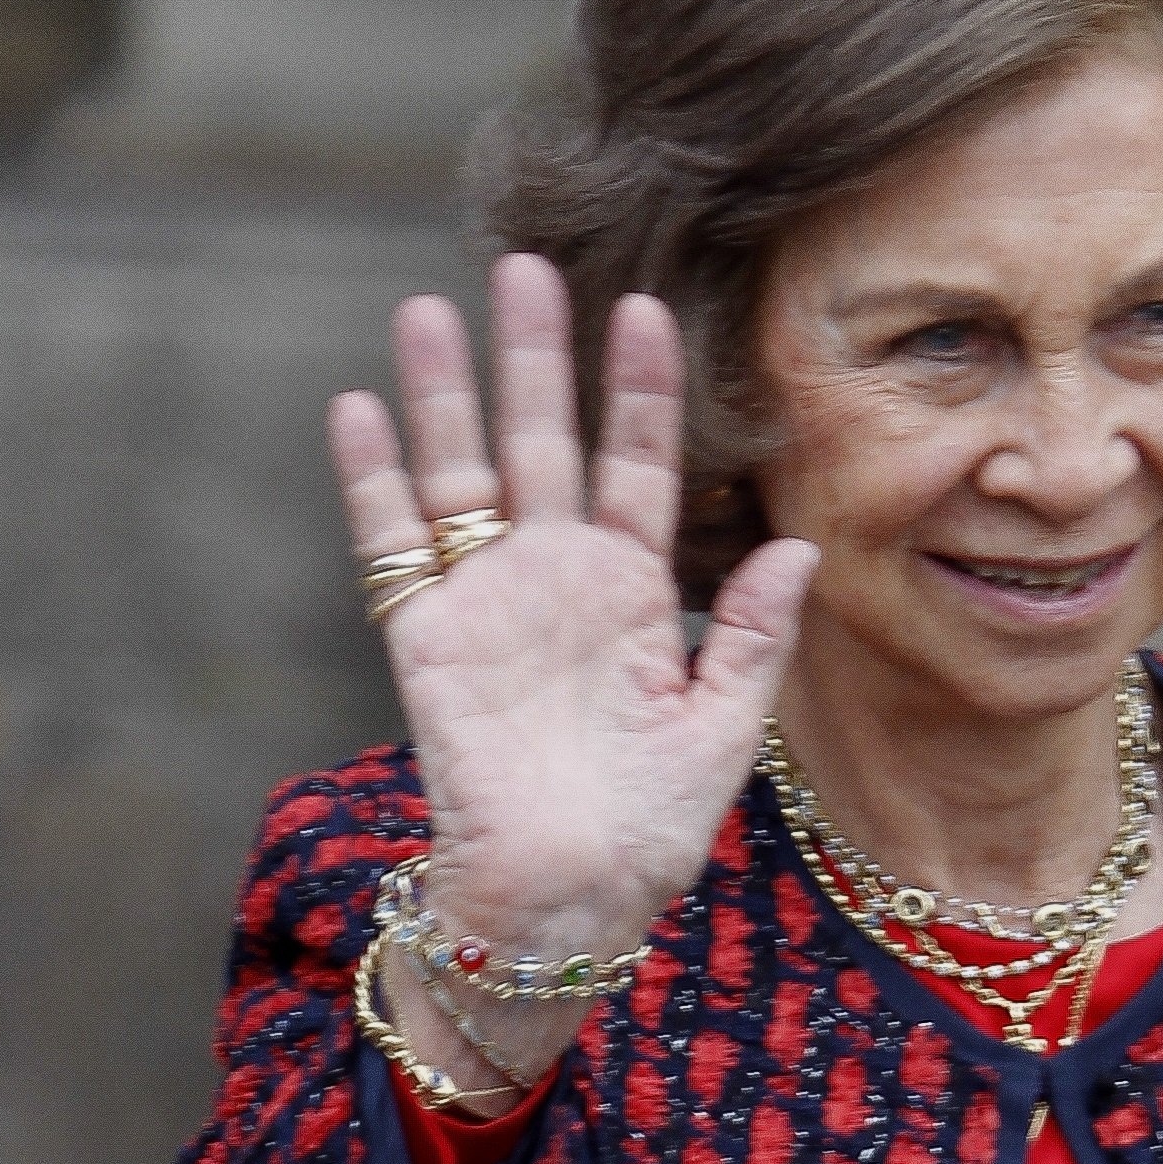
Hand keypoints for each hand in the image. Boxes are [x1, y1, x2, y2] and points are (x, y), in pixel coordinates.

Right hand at [327, 256, 817, 1087]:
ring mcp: (488, 602)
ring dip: (444, 393)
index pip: (637, 466)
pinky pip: (394, 544)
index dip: (641, 390)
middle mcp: (557, 580)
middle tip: (525, 261)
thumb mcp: (724, 731)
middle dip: (535, 355)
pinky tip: (361, 407)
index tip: (646, 307)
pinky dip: (373, 479)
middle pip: (542, 441)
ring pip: (462, 471)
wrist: (565, 901)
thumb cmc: (651, 831)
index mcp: (634, 593)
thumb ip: (752, 635)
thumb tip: (801, 545)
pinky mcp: (426, 638)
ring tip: (430, 307)